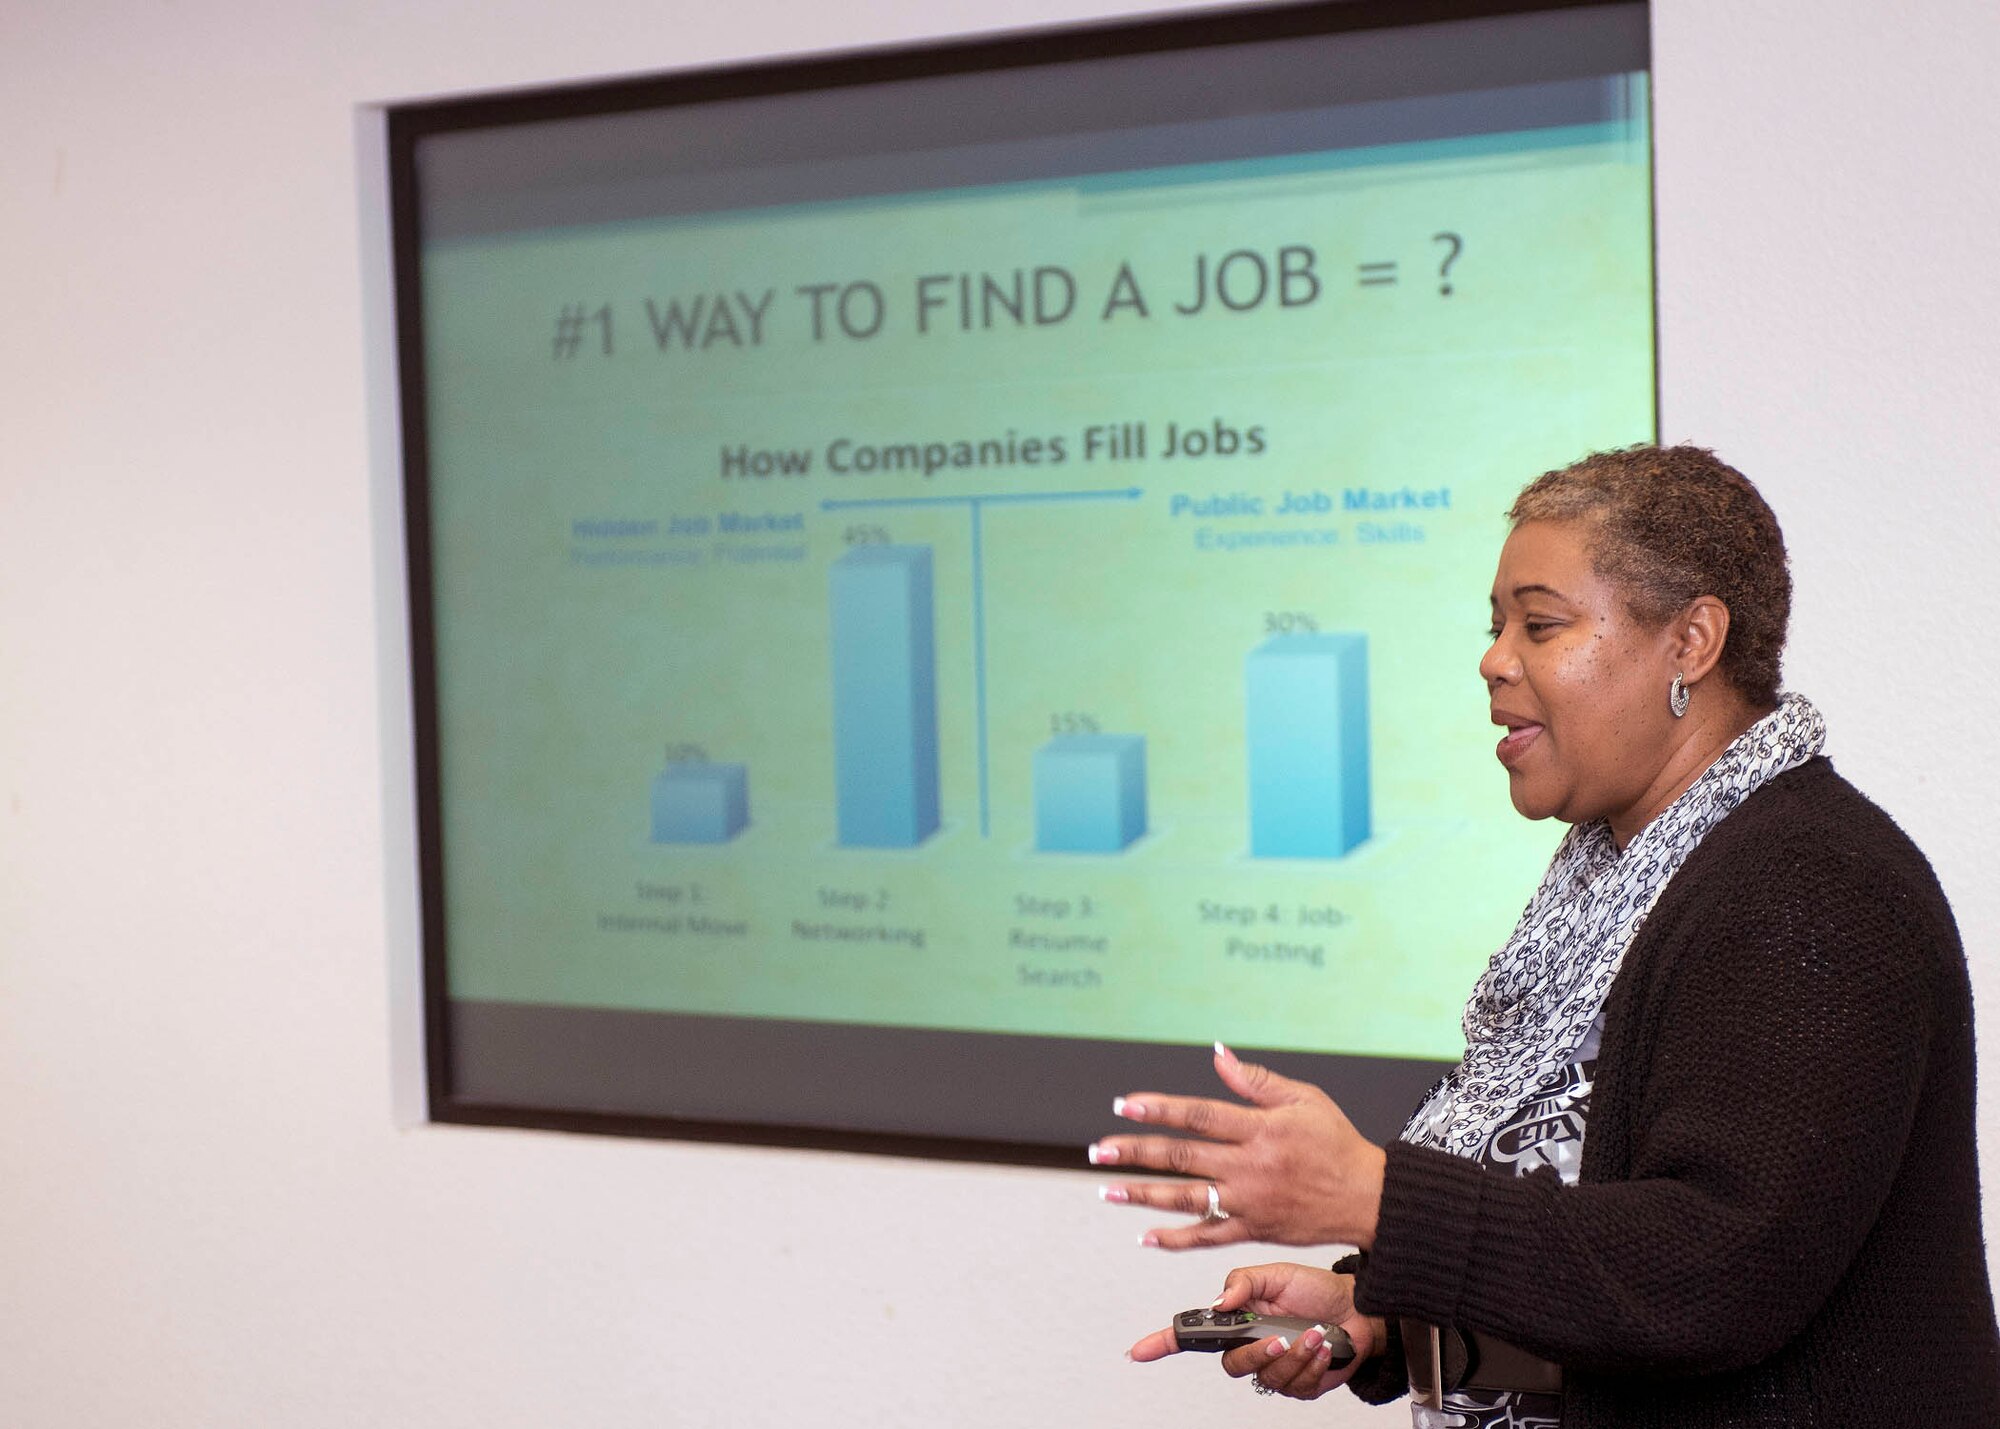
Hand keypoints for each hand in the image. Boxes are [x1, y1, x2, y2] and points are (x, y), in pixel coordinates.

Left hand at [1091, 1042, 1385, 1249]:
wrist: (1367, 1198)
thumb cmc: (1337, 1143)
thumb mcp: (1304, 1098)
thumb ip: (1256, 1080)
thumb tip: (1218, 1054)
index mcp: (1260, 1129)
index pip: (1198, 1115)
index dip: (1158, 1109)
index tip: (1124, 1104)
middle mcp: (1250, 1167)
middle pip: (1182, 1158)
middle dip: (1135, 1152)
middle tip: (1100, 1149)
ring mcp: (1249, 1202)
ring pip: (1187, 1199)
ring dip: (1143, 1195)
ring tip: (1108, 1190)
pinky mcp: (1253, 1230)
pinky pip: (1208, 1237)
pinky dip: (1176, 1239)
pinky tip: (1147, 1235)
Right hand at [1127, 1262, 1381, 1400]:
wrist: (1358, 1310)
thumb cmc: (1316, 1290)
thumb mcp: (1278, 1274)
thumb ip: (1244, 1283)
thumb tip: (1220, 1301)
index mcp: (1239, 1318)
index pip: (1194, 1335)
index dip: (1163, 1343)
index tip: (1139, 1350)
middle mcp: (1252, 1345)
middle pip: (1233, 1365)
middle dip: (1258, 1353)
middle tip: (1278, 1337)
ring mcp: (1274, 1367)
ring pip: (1268, 1376)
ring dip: (1295, 1355)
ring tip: (1314, 1333)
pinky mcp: (1299, 1384)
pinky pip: (1296, 1385)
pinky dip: (1312, 1363)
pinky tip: (1322, 1346)